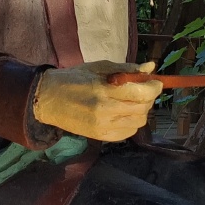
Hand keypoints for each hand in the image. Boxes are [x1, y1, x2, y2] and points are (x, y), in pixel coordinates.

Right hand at [33, 60, 162, 141]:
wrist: (48, 99)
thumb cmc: (74, 78)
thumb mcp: (99, 68)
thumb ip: (126, 69)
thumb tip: (150, 67)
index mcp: (104, 90)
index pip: (140, 93)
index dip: (154, 87)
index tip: (155, 82)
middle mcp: (105, 111)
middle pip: (142, 108)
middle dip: (149, 98)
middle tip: (144, 90)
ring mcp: (103, 126)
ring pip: (138, 122)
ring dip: (142, 111)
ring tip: (133, 101)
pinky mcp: (101, 137)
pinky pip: (128, 133)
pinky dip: (132, 122)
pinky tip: (124, 113)